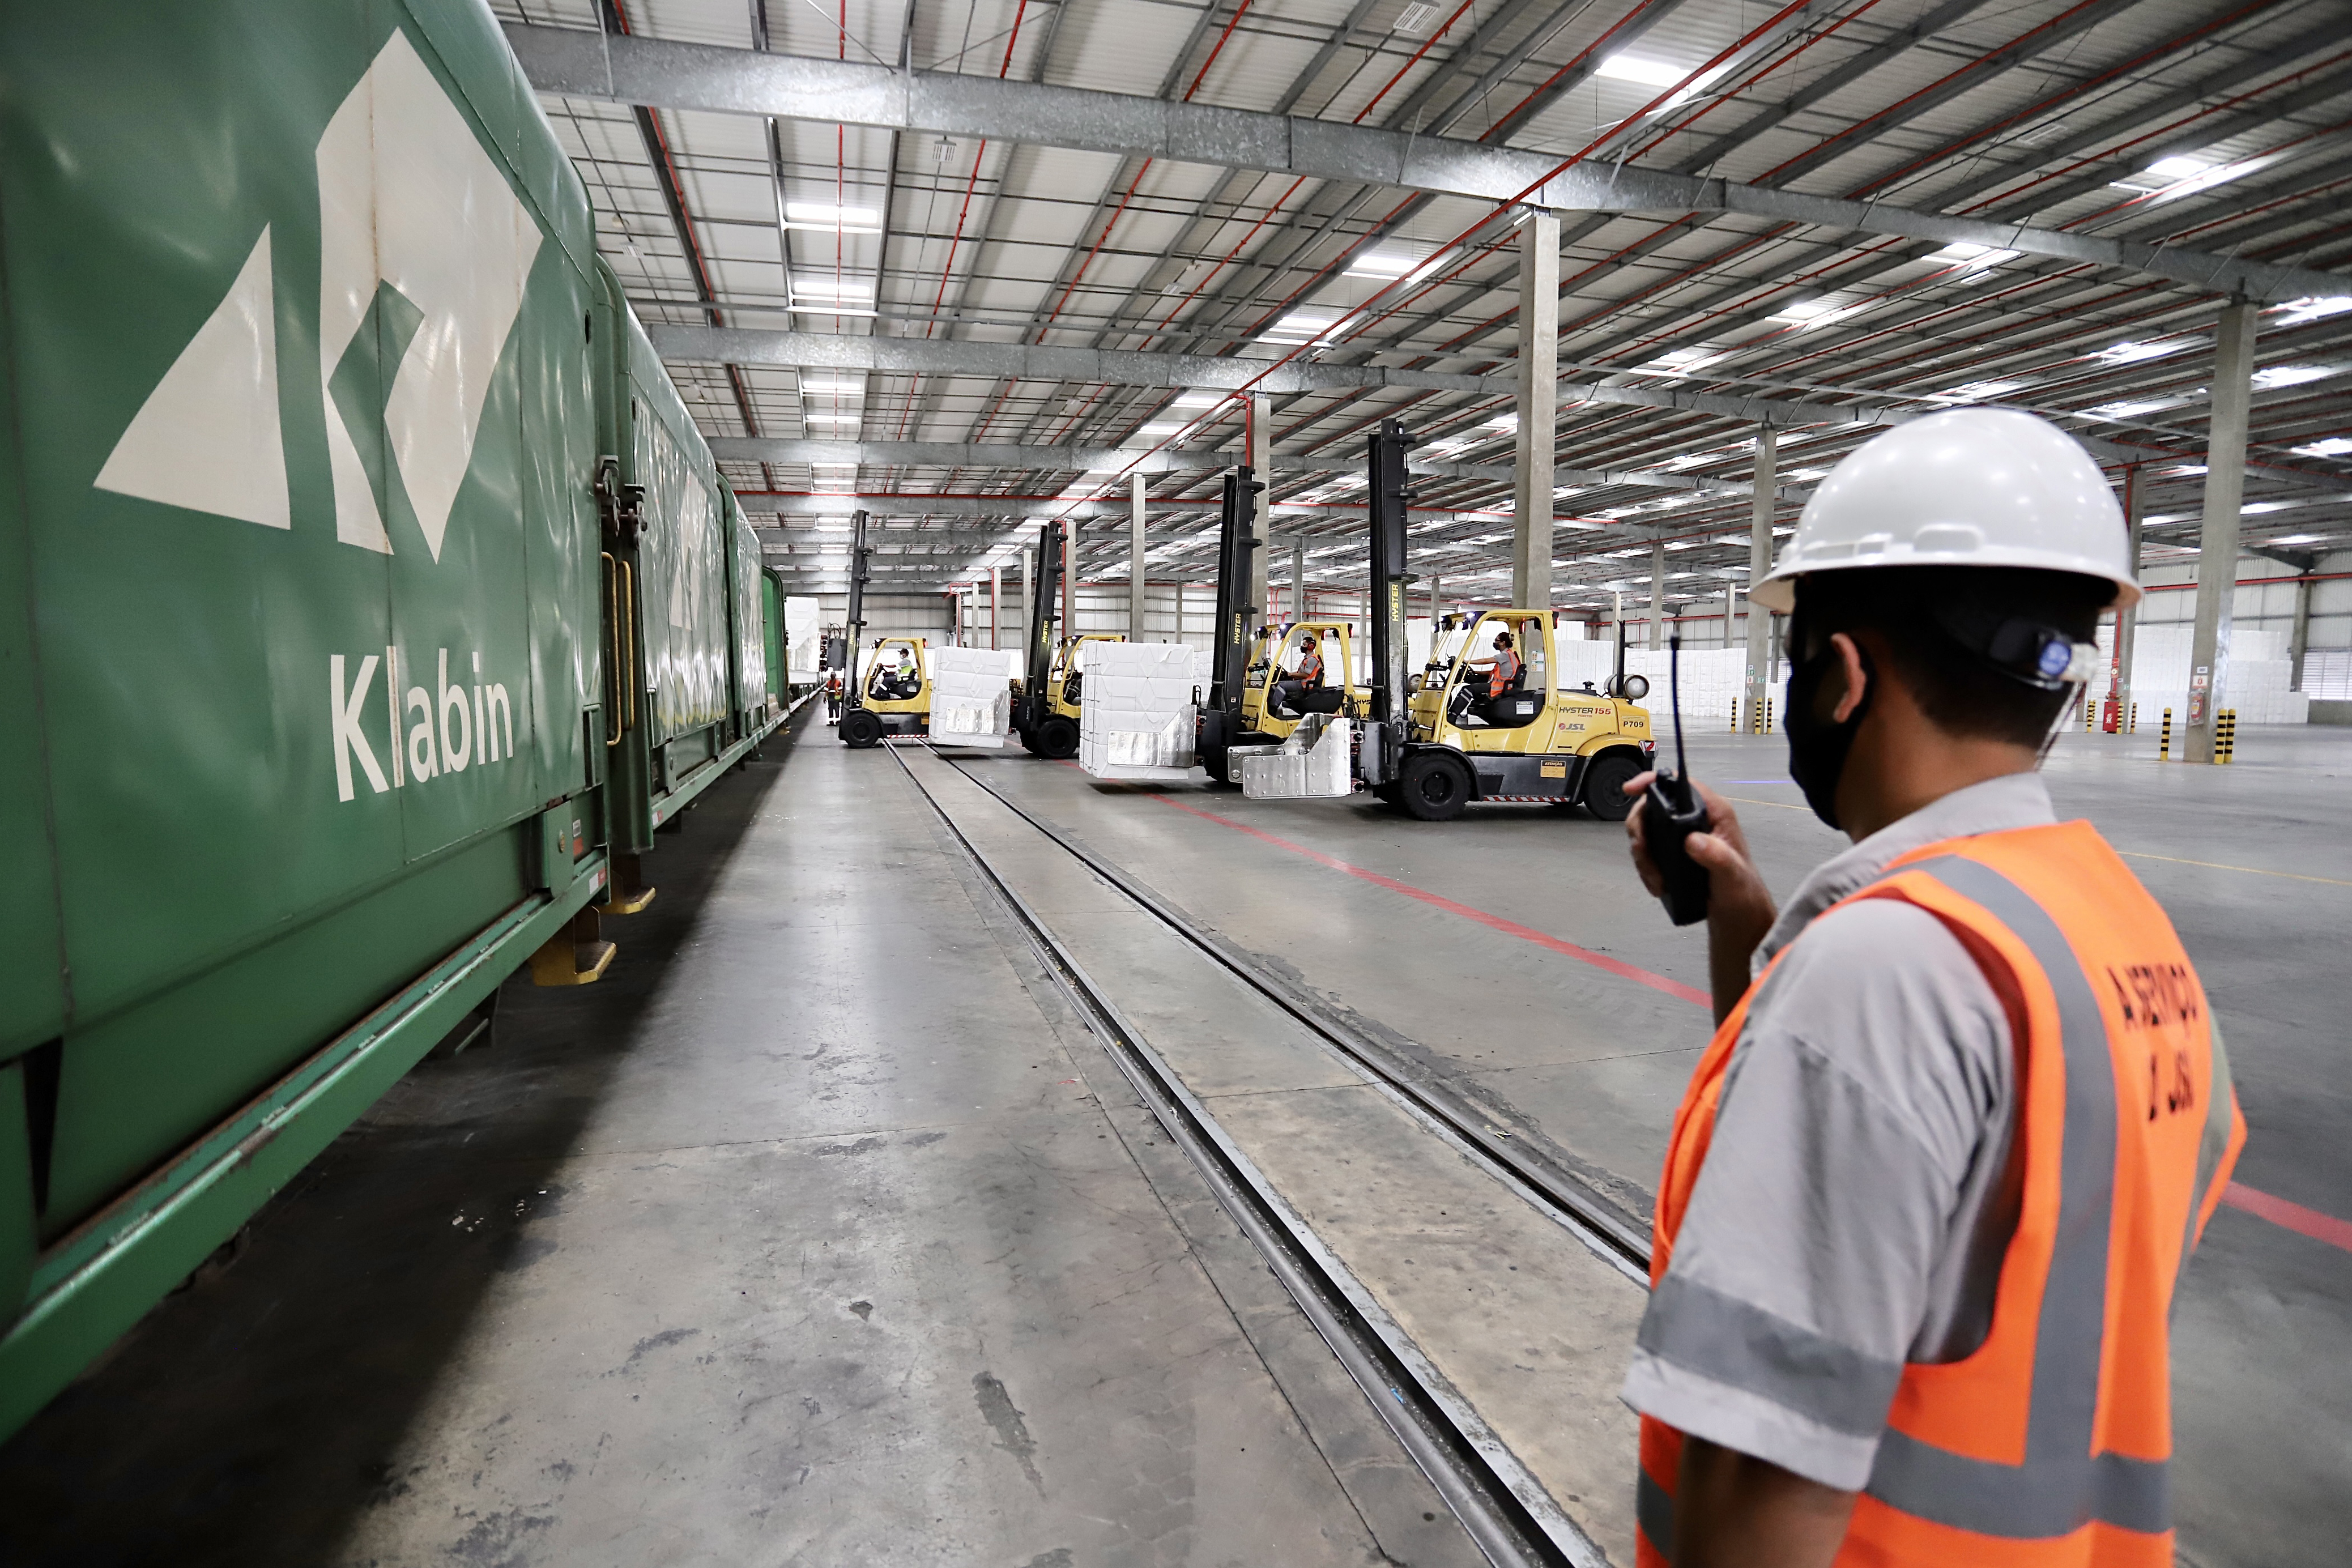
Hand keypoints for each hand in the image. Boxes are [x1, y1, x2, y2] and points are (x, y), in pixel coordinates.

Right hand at [1626, 773, 1778, 1023]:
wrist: (1737, 916)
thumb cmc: (1742, 893)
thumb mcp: (1732, 875)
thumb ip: (1716, 856)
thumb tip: (1692, 840)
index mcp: (1714, 813)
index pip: (1681, 784)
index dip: (1653, 782)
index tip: (1631, 790)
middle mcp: (1697, 819)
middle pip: (1654, 807)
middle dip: (1641, 830)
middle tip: (1642, 853)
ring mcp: (1684, 835)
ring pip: (1647, 830)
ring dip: (1642, 854)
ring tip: (1655, 880)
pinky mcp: (1674, 851)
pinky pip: (1649, 849)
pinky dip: (1646, 866)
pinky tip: (1655, 883)